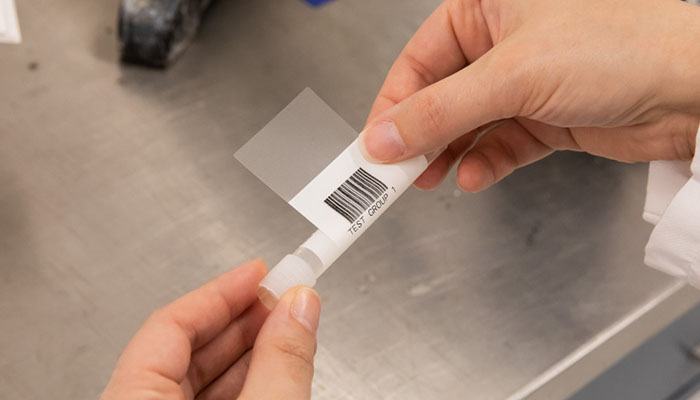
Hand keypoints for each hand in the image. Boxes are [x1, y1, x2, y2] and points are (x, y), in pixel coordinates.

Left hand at [101, 260, 320, 399]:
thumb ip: (281, 361)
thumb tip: (299, 307)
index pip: (170, 324)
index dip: (221, 292)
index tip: (260, 273)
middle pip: (184, 350)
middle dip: (241, 321)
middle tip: (284, 300)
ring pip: (198, 381)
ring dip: (247, 354)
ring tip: (287, 333)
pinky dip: (243, 386)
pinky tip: (273, 373)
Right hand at [360, 0, 699, 191]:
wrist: (692, 91)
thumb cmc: (622, 46)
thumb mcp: (512, 76)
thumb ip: (439, 112)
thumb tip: (383, 137)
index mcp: (486, 8)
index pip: (418, 61)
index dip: (392, 106)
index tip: (373, 145)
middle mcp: (501, 43)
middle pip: (438, 97)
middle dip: (418, 137)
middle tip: (394, 172)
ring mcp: (522, 84)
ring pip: (465, 125)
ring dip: (447, 155)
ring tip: (428, 179)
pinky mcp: (543, 118)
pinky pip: (499, 145)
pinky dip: (484, 164)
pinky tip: (475, 176)